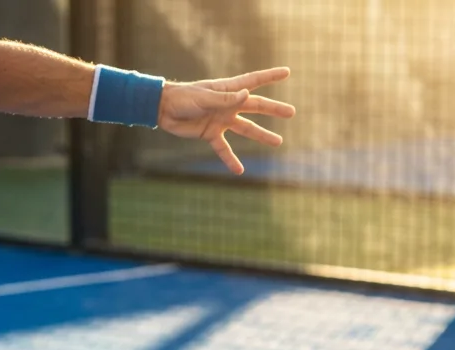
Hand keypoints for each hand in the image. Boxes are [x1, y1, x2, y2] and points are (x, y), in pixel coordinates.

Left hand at [158, 67, 295, 175]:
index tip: (287, 72)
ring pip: (246, 129)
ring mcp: (221, 120)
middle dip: (274, 109)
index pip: (254, 81)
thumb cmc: (183, 97)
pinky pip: (224, 149)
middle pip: (256, 107)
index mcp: (228, 90)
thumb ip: (225, 99)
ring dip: (262, 135)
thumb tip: (247, 95)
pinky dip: (231, 160)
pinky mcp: (211, 134)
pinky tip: (240, 171)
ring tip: (278, 142)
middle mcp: (228, 105)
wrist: (163, 109)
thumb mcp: (204, 97)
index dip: (270, 76)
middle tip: (291, 112)